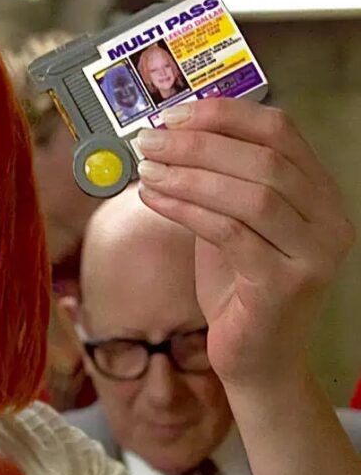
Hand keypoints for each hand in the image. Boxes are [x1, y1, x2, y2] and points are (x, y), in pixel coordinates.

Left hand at [133, 98, 354, 389]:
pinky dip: (186, 209)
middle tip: (148, 140)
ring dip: (188, 174)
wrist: (256, 360)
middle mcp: (328, 220)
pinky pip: (229, 233)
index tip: (174, 113)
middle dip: (197, 143)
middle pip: (264, 159)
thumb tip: (167, 138)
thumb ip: (214, 183)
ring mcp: (312, 254)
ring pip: (250, 194)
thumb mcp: (229, 224)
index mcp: (319, 194)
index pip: (280, 131)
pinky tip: (152, 198)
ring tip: (146, 168)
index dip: (225, 114)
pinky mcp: (283, 286)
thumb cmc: (238, 288)